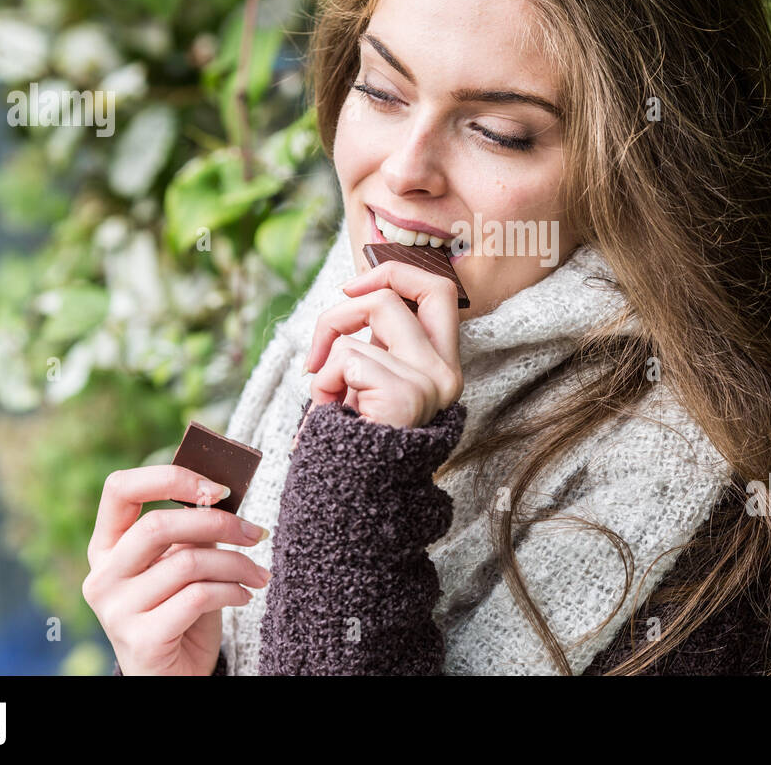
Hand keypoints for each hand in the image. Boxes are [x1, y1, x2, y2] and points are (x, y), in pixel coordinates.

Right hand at [83, 464, 270, 675]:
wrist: (176, 677)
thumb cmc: (182, 614)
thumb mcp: (185, 565)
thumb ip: (192, 532)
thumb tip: (220, 494)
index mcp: (106, 547)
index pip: (120, 489)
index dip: (170, 478)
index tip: (217, 488)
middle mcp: (102, 577)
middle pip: (157, 525)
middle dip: (219, 523)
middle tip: (256, 533)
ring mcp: (115, 611)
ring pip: (187, 562)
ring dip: (236, 564)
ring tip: (257, 574)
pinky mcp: (140, 640)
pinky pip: (198, 597)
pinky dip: (232, 591)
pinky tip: (244, 596)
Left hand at [302, 259, 463, 428]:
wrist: (353, 499)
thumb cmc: (354, 441)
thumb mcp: (369, 382)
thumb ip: (375, 343)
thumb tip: (357, 289)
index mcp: (441, 366)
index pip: (437, 291)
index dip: (395, 272)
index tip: (353, 288)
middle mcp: (445, 373)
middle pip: (420, 284)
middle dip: (372, 281)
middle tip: (340, 301)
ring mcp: (430, 383)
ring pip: (372, 313)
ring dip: (331, 350)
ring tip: (327, 396)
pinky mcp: (405, 395)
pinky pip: (347, 357)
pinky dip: (324, 382)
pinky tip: (330, 413)